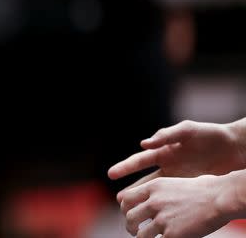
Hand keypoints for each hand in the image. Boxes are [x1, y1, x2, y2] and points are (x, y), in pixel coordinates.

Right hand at [108, 120, 245, 202]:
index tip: (111, 174)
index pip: (141, 160)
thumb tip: (144, 144)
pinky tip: (160, 213)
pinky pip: (176, 198)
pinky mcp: (193, 187)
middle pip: (145, 180)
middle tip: (118, 200)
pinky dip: (166, 205)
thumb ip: (166, 135)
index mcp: (165, 151)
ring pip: (158, 192)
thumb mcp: (187, 130)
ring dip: (147, 200)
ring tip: (135, 211)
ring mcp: (181, 178)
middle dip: (131, 189)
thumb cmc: (210, 134)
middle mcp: (169, 166)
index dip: (125, 167)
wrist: (235, 147)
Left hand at [119, 174, 231, 237]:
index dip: (125, 208)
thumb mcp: (174, 183)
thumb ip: (158, 192)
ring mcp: (162, 218)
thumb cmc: (204, 189)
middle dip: (130, 225)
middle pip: (130, 217)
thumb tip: (151, 200)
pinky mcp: (172, 233)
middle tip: (133, 230)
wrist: (220, 198)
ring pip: (140, 234)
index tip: (128, 214)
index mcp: (153, 187)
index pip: (126, 198)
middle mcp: (154, 202)